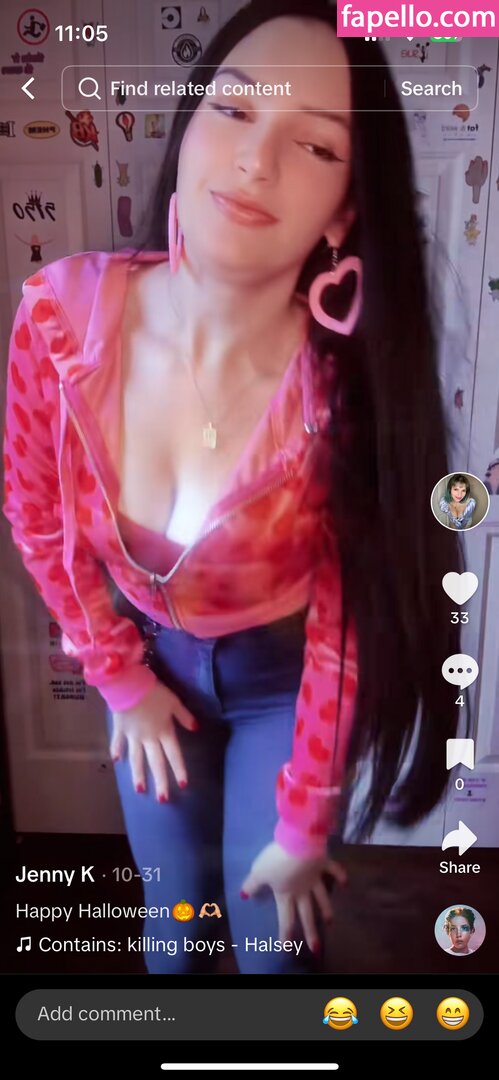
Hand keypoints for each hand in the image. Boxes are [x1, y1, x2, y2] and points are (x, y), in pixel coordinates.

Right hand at [110, 680, 198, 800]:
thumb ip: (184, 716)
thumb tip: (196, 729)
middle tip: (162, 799)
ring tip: (139, 790)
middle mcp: (149, 738)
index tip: (184, 785)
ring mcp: (133, 736)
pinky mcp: (120, 729)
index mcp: (164, 731)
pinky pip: (118, 743)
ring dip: (138, 774)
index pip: (174, 754)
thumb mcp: (173, 702)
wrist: (128, 685)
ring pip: (137, 759)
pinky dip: (117, 751)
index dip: (179, 769)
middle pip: (156, 762)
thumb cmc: (154, 692)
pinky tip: (116, 762)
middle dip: (160, 781)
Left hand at [240, 841, 346, 954]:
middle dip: (311, 932)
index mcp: (286, 894)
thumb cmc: (277, 860)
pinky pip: (333, 870)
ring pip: (322, 897)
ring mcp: (315, 878)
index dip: (285, 934)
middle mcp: (303, 891)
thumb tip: (244, 895)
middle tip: (316, 948)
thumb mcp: (259, 871)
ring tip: (330, 921)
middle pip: (307, 914)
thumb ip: (252, 884)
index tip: (287, 948)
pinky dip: (340, 875)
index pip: (286, 918)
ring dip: (326, 909)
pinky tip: (345, 883)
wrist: (299, 844)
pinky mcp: (323, 864)